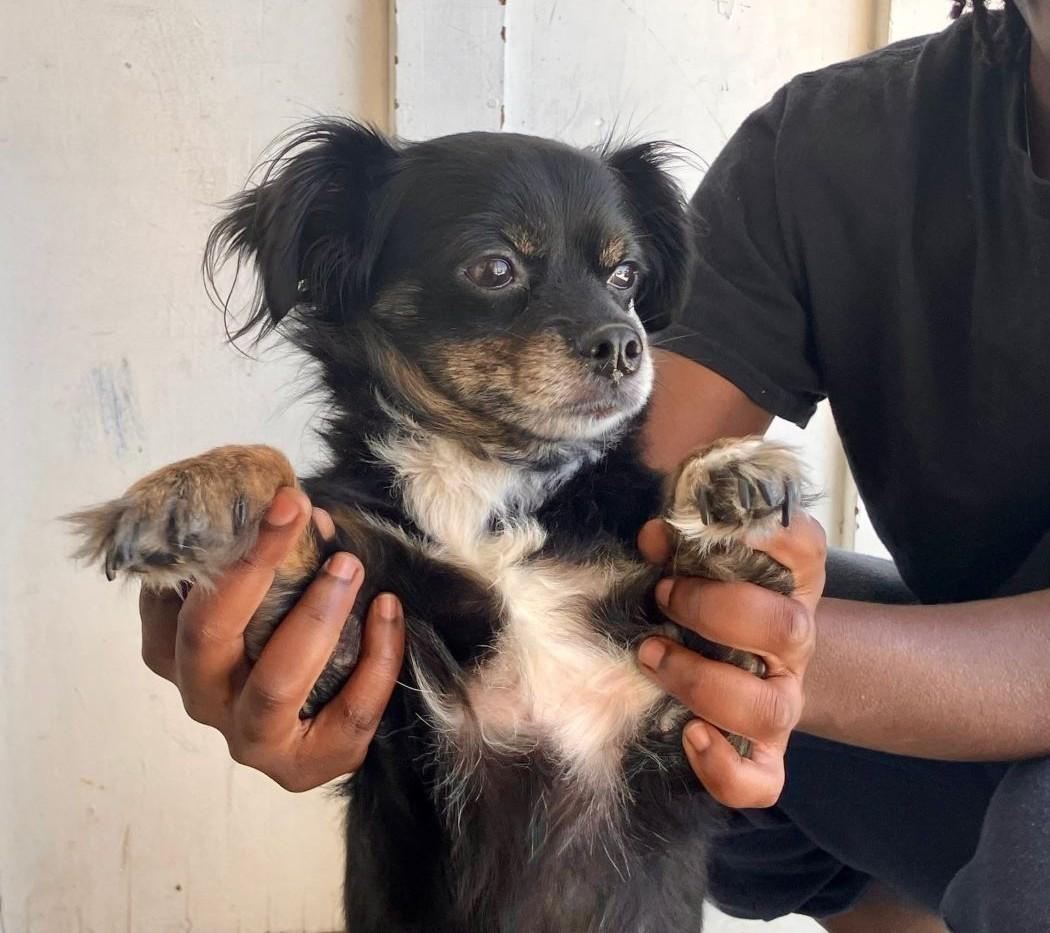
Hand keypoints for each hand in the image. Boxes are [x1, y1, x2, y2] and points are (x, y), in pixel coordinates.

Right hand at [138, 487, 404, 790]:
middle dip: (255, 567)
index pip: (176, 595)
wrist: (332, 712)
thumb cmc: (289, 629)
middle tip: (302, 514)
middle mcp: (202, 696)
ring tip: (350, 565)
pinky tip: (389, 611)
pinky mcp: (304, 766)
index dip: (221, 544)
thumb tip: (311, 514)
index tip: (278, 499)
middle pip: (207, 633)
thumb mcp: (273, 586)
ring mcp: (250, 738)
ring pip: (275, 683)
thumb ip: (279, 553)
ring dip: (316, 616)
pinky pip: (347, 714)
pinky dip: (376, 659)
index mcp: (175, 648)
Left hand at [636, 514, 825, 807]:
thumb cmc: (707, 603)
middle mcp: (795, 643)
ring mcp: (782, 702)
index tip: (710, 530)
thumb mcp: (696, 566)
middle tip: (663, 597)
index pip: (803, 549)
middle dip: (715, 611)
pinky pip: (762, 781)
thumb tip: (654, 535)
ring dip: (701, 682)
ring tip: (649, 657)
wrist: (737, 667)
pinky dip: (725, 767)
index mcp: (788, 584)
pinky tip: (689, 737)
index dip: (769, 535)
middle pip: (788, 628)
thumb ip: (677, 545)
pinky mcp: (764, 757)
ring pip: (770, 708)